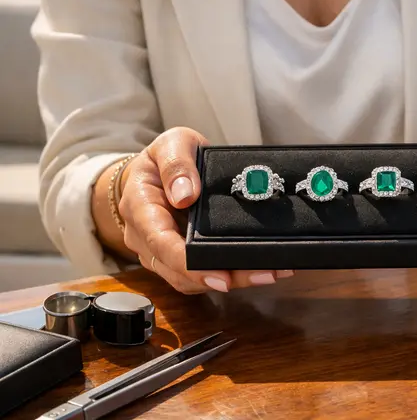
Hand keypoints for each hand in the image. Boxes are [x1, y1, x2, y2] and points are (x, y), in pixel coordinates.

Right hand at [119, 127, 293, 293]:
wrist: (157, 169)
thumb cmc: (164, 158)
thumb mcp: (171, 144)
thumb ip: (176, 163)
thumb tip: (185, 194)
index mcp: (139, 208)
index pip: (160, 243)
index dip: (189, 264)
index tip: (219, 274)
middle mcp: (145, 238)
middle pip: (181, 271)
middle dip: (223, 276)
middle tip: (264, 274)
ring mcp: (161, 253)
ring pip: (194, 279)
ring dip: (233, 279)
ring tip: (271, 272)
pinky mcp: (179, 259)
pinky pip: (203, 274)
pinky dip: (232, 275)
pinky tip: (262, 269)